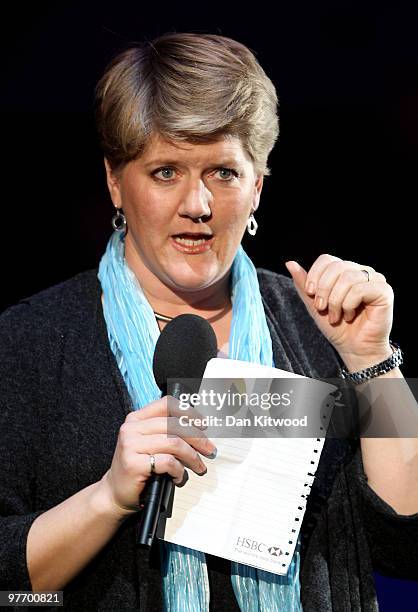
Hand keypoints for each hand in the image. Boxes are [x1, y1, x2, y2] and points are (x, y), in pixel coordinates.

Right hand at [98, 396, 215, 518]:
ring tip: (197, 466)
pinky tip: (178, 477)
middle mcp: (131, 428)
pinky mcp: (133, 464)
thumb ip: (166, 431)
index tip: (203, 424)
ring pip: (174, 443)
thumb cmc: (137, 467)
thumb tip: (198, 428)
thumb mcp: (149, 442)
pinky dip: (179, 470)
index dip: (188, 412)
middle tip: (208, 449)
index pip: (166, 404)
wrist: (114, 492)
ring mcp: (130, 445)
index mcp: (136, 419)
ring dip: (192, 456)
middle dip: (198, 438)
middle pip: (174, 424)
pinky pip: (168, 462)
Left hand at [285, 254, 393, 367]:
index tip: (310, 294)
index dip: (315, 275)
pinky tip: (349, 316)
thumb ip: (303, 284)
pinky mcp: (384, 291)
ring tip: (336, 316)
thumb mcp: (314, 304)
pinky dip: (349, 304)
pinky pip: (360, 289)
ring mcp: (375, 280)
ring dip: (336, 301)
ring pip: (347, 277)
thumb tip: (289, 263)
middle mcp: (361, 271)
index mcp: (345, 271)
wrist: (353, 348)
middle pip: (336, 266)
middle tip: (321, 308)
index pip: (327, 259)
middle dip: (323, 289)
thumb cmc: (336, 327)